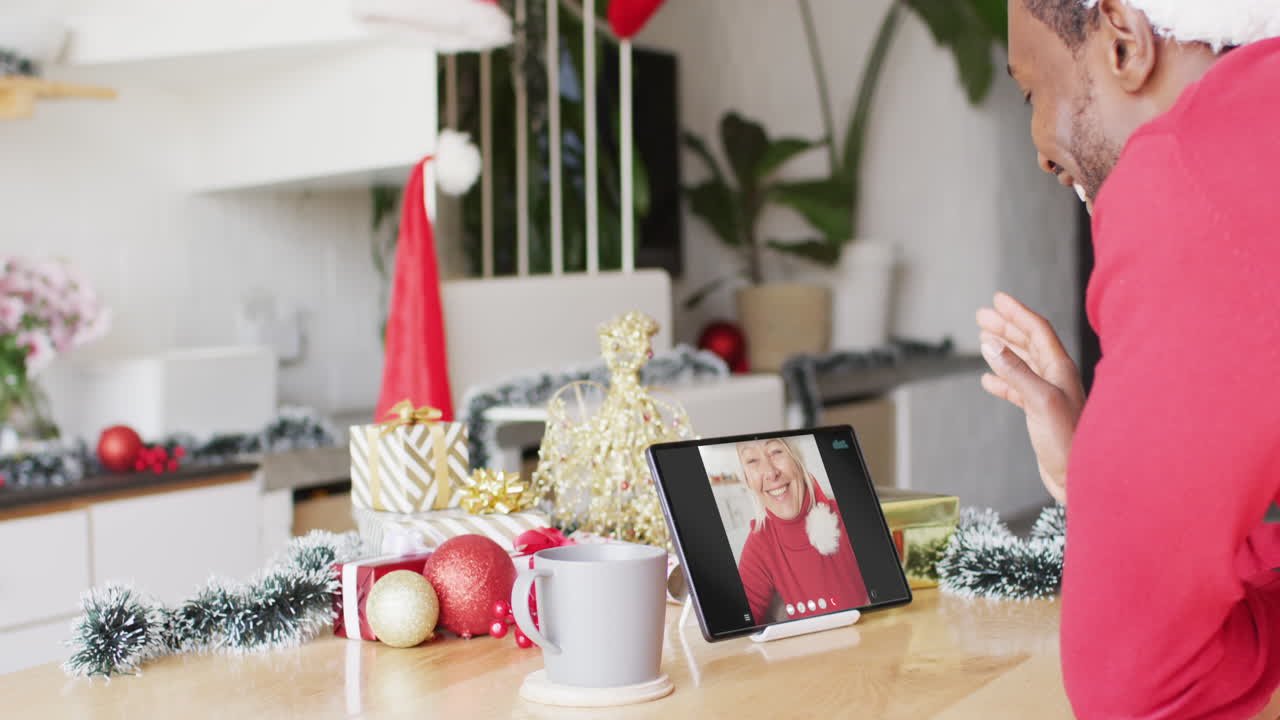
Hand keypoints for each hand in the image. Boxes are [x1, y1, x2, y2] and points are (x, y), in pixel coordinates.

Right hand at [976, 292, 1084, 504]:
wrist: (1080, 477)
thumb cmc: (1068, 441)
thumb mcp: (1039, 401)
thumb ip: (1015, 371)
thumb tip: (990, 344)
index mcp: (1060, 368)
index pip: (1037, 330)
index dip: (1017, 313)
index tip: (997, 299)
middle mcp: (1056, 377)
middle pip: (1028, 342)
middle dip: (1005, 327)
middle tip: (981, 315)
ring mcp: (1048, 395)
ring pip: (1022, 363)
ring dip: (1003, 349)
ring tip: (983, 339)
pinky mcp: (1040, 413)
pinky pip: (1018, 388)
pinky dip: (1002, 380)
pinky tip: (988, 381)